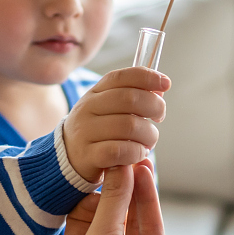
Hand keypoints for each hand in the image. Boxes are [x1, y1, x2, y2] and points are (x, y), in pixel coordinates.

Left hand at [62, 161, 202, 234]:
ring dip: (134, 187)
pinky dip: (150, 200)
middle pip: (108, 212)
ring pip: (133, 215)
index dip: (88, 189)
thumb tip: (118, 168)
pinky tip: (146, 174)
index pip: (80, 215)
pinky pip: (152, 224)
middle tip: (119, 152)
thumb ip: (111, 202)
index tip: (94, 162)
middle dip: (114, 184)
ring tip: (137, 156)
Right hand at [63, 67, 168, 181]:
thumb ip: (132, 96)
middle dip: (154, 107)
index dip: (147, 77)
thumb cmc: (98, 130)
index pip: (122, 77)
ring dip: (148, 135)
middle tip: (159, 118)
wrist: (67, 157)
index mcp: (95, 92)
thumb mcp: (109, 108)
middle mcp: (87, 109)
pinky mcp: (88, 156)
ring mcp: (85, 132)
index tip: (166, 84)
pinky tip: (139, 153)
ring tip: (149, 141)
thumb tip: (160, 88)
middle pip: (129, 99)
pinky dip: (136, 152)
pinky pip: (120, 150)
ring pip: (129, 126)